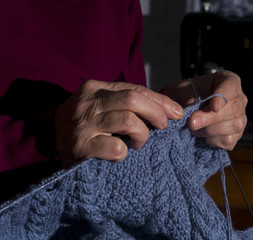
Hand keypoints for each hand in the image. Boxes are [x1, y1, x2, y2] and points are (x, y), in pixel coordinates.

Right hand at [55, 80, 183, 166]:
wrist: (47, 137)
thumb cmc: (85, 121)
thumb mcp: (101, 104)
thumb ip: (126, 101)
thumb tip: (165, 108)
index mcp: (96, 88)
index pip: (135, 89)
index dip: (159, 100)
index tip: (176, 112)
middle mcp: (89, 102)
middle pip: (133, 100)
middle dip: (156, 113)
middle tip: (163, 126)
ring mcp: (84, 124)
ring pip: (129, 122)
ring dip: (143, 134)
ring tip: (140, 142)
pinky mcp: (81, 147)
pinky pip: (116, 148)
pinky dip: (125, 153)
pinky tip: (121, 154)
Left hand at [161, 70, 246, 149]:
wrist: (185, 107)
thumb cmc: (186, 95)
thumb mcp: (182, 90)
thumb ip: (187, 98)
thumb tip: (188, 114)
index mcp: (228, 81)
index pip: (230, 86)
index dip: (223, 96)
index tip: (213, 106)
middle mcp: (239, 98)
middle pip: (233, 109)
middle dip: (211, 118)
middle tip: (192, 122)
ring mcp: (240, 117)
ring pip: (234, 125)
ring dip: (210, 130)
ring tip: (194, 128)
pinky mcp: (235, 135)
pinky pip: (229, 140)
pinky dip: (213, 140)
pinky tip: (203, 136)